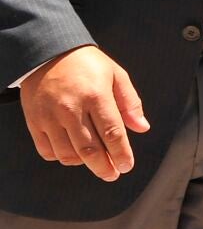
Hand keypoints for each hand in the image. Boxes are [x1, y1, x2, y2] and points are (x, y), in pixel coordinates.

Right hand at [19, 45, 149, 181]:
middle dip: (104, 167)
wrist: (49, 53)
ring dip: (84, 164)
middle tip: (113, 174)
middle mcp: (72, 109)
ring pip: (68, 154)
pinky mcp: (34, 122)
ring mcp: (50, 117)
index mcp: (96, 96)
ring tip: (96, 163)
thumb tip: (142, 128)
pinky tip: (73, 154)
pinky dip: (61, 158)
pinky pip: (48, 151)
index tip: (127, 166)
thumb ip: (130, 103)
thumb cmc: (87, 65)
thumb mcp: (116, 75)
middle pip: (90, 149)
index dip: (121, 153)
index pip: (112, 132)